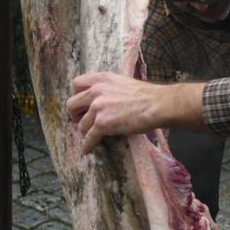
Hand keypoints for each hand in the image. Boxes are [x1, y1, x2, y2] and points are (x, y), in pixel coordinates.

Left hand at [66, 72, 204, 153]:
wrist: (158, 104)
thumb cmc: (147, 95)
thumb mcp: (123, 82)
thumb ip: (109, 88)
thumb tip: (105, 100)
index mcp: (101, 79)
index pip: (76, 83)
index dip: (77, 95)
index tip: (82, 103)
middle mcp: (96, 91)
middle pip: (71, 104)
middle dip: (75, 114)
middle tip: (83, 120)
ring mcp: (97, 108)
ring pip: (81, 124)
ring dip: (85, 131)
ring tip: (92, 136)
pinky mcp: (102, 124)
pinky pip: (88, 138)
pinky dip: (87, 145)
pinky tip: (87, 149)